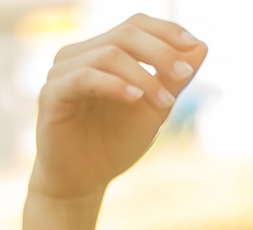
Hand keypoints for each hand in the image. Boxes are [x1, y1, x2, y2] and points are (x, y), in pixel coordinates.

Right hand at [29, 15, 204, 202]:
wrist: (83, 183)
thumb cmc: (114, 145)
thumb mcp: (153, 109)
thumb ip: (172, 78)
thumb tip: (201, 46)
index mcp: (102, 52)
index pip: (135, 25)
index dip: (165, 30)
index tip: (193, 47)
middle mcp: (79, 55)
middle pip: (124, 34)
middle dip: (160, 51)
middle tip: (185, 73)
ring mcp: (62, 72)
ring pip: (108, 55)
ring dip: (143, 76)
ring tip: (165, 101)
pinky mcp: (51, 94)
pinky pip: (84, 78)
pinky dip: (114, 85)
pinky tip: (134, 98)